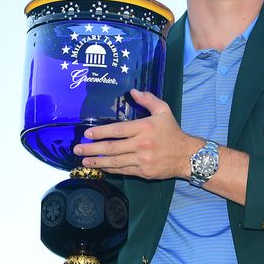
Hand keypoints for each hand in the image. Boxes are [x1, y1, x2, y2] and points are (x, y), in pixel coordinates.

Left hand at [74, 89, 201, 180]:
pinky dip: (110, 169)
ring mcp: (142, 160)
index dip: (100, 132)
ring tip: (83, 159)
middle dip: (92, 148)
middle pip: (111, 148)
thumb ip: (148, 100)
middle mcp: (141, 145)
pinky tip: (100, 166)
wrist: (186, 155)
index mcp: (144, 128)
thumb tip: (133, 91)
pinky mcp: (143, 172)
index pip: (117, 130)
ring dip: (97, 161)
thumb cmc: (172, 132)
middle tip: (77, 148)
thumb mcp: (163, 111)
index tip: (87, 134)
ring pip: (114, 162)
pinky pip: (123, 171)